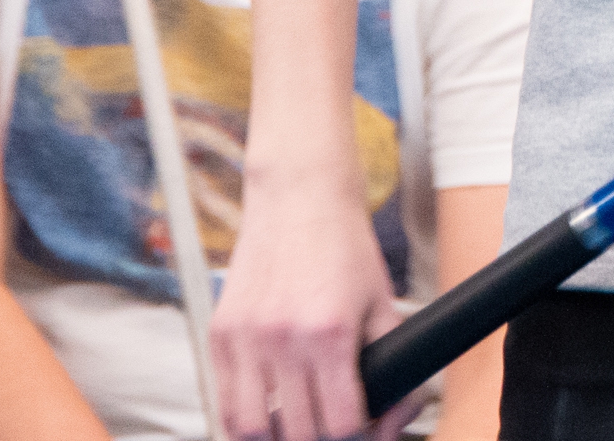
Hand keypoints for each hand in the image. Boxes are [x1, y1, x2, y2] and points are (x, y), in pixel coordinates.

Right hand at [212, 171, 413, 440]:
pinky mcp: (219, 334)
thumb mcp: (381, 302)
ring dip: (278, 437)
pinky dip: (244, 421)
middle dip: (322, 438)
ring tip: (299, 426)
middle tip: (334, 424)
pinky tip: (266, 415)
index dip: (360, 435)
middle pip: (298, 433)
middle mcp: (283, 338)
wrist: (299, 197)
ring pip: (252, 430)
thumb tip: (393, 415)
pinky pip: (224, 403)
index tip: (364, 429)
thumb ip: (391, 361)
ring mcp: (245, 338)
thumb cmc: (342, 245)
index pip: (341, 423)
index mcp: (330, 332)